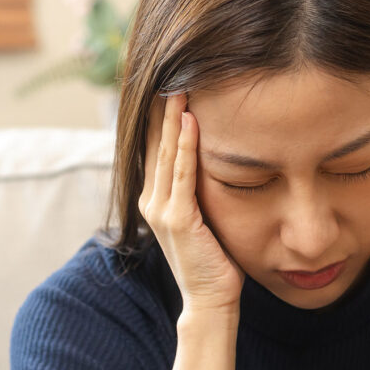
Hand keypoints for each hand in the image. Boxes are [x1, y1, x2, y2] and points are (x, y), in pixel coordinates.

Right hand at [139, 91, 244, 318]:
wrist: (211, 300)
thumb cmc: (215, 260)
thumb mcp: (206, 217)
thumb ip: (201, 189)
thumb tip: (218, 158)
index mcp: (156, 199)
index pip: (157, 146)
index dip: (161, 114)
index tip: (171, 81)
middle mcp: (152, 201)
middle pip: (156, 142)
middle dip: (163, 106)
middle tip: (173, 69)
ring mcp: (161, 210)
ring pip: (167, 152)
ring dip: (173, 116)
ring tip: (180, 83)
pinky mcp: (177, 220)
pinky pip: (182, 174)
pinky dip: (185, 145)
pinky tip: (191, 119)